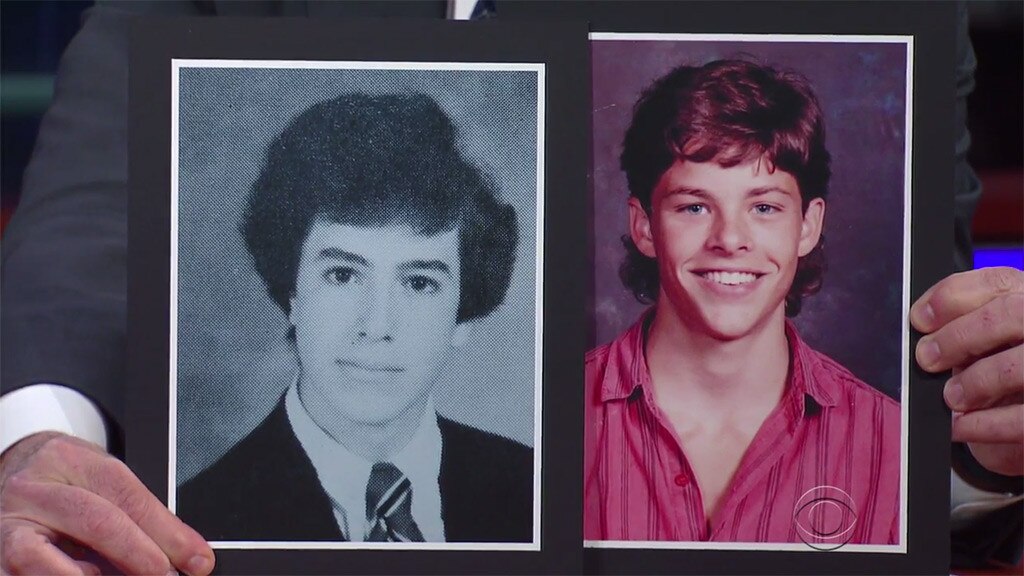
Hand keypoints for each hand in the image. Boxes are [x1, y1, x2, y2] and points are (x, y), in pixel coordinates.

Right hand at [1, 432, 213, 574]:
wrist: (16, 472)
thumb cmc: (67, 480)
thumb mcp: (105, 481)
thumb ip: (142, 515)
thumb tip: (188, 556)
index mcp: (71, 461)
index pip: (127, 495)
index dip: (166, 532)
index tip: (195, 558)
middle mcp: (35, 490)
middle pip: (94, 520)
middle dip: (138, 554)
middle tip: (165, 574)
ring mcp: (7, 524)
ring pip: (38, 556)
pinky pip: (22, 574)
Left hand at [911, 266, 1023, 476]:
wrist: (1021, 414)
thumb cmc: (998, 370)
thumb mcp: (983, 342)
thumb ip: (961, 328)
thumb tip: (920, 330)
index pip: (997, 283)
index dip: (952, 297)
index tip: (918, 320)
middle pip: (1010, 314)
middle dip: (959, 337)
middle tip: (926, 360)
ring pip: (1017, 366)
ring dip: (975, 382)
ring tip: (951, 397)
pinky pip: (1022, 418)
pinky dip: (985, 424)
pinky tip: (961, 426)